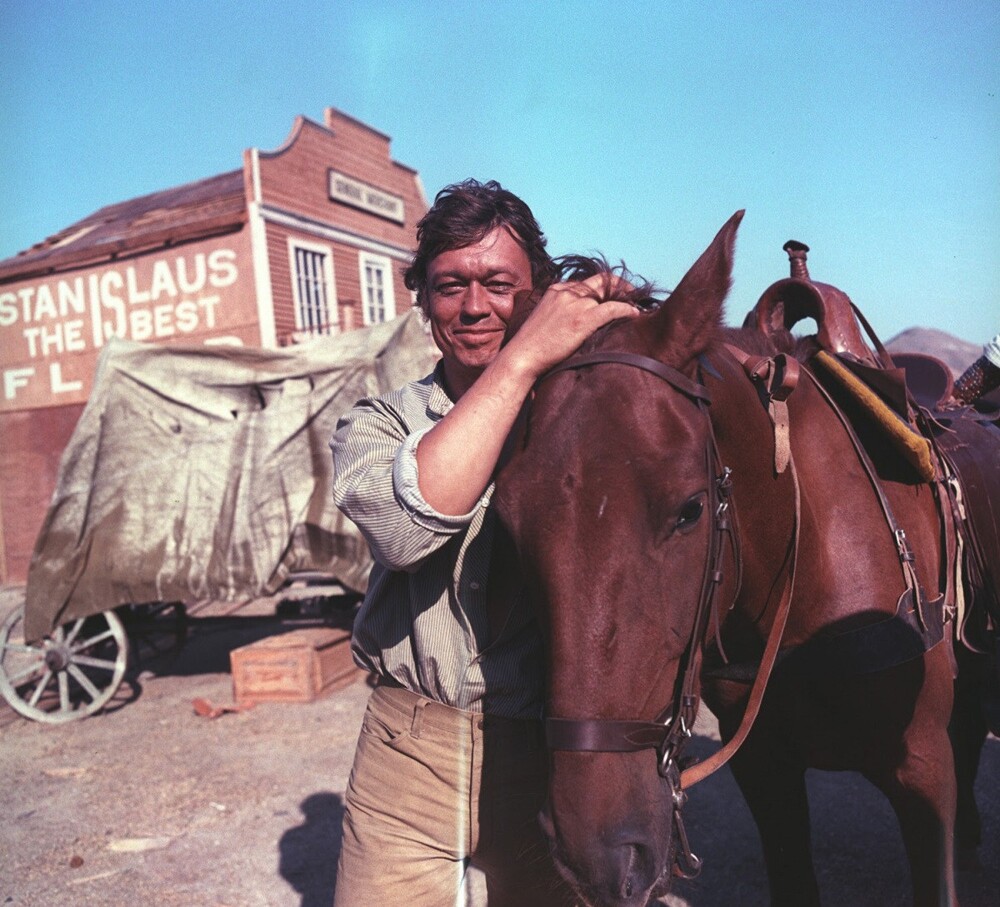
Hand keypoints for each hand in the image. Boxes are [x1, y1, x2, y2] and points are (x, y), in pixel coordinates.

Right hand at [503, 273, 641, 379]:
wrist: (522, 357)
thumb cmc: (530, 347)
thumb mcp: (543, 320)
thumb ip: (559, 313)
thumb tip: (572, 322)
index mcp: (556, 290)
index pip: (585, 282)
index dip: (603, 288)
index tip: (614, 295)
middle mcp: (566, 292)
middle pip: (600, 281)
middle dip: (620, 285)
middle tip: (633, 295)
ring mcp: (574, 304)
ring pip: (609, 293)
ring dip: (627, 298)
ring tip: (637, 307)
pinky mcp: (582, 319)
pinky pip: (612, 309)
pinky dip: (627, 310)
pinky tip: (636, 315)